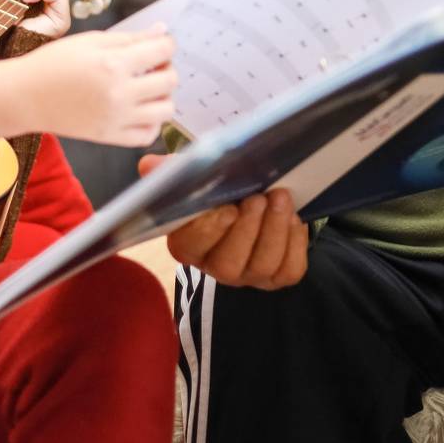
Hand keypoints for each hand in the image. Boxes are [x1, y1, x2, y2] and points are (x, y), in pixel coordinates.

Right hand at [0, 26, 174, 145]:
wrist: (25, 97)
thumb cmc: (54, 63)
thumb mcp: (90, 41)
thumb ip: (130, 38)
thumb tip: (163, 31)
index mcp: (113, 63)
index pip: (164, 51)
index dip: (165, 44)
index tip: (156, 45)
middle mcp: (118, 93)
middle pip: (170, 80)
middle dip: (166, 68)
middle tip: (150, 65)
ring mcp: (116, 118)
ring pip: (166, 110)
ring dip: (162, 96)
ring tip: (146, 88)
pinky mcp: (110, 137)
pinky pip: (149, 134)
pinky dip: (151, 123)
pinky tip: (139, 110)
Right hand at [144, 154, 308, 289]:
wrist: (255, 198)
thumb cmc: (220, 189)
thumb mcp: (195, 176)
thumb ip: (170, 172)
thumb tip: (149, 165)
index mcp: (188, 244)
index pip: (190, 247)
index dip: (208, 231)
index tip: (225, 208)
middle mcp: (215, 266)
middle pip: (228, 264)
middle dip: (247, 230)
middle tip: (258, 198)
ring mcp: (248, 275)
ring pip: (262, 266)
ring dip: (274, 230)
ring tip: (281, 198)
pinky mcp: (277, 277)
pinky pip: (289, 270)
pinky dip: (295, 243)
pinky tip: (294, 219)